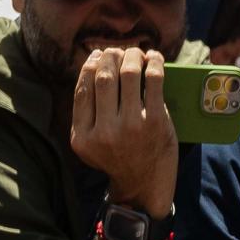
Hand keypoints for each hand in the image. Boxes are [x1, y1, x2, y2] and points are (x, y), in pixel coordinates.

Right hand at [70, 48, 177, 218]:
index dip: (89, 64)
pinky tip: (153, 57)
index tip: (97, 54)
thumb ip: (86, 113)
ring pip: (127, 74)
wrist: (145, 187)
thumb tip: (92, 66)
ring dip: (132, 56)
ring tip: (135, 53)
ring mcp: (131, 126)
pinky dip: (153, 63)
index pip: (83, 88)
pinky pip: (154, 81)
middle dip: (110, 56)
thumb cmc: (120, 159)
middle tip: (118, 52)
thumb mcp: (90, 143)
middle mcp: (104, 131)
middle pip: (103, 77)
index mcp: (83, 136)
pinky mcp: (155, 122)